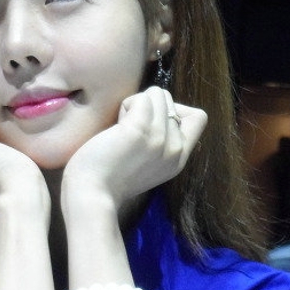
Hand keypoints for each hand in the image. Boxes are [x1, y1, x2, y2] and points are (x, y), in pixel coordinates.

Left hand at [62, 87, 206, 210]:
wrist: (91, 195)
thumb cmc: (108, 177)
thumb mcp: (148, 164)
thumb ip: (160, 143)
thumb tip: (158, 109)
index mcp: (179, 160)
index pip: (198, 117)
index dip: (174, 110)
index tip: (152, 125)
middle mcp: (175, 150)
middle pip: (170, 100)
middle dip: (148, 106)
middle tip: (130, 131)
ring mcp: (160, 139)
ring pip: (158, 94)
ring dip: (136, 104)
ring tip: (122, 129)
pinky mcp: (141, 129)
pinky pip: (142, 97)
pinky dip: (127, 105)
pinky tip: (116, 127)